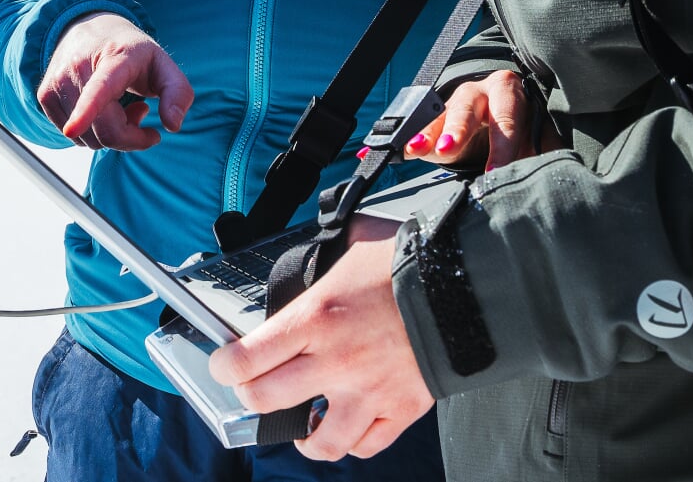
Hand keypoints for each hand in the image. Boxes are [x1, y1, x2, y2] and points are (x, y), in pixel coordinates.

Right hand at [37, 12, 193, 151]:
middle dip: (131, 138)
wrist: (89, 28)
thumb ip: (178, 93)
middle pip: (103, 129)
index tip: (72, 128)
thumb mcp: (163, 64)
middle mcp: (78, 67)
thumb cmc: (131, 52)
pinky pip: (72, 137)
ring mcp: (57, 81)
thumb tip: (172, 126)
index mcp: (113, 59)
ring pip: (87, 138)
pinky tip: (101, 110)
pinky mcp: (45, 95)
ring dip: (111, 135)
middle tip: (143, 115)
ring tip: (121, 107)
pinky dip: (91, 133)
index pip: (100, 89)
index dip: (86, 111)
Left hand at [208, 215, 434, 459]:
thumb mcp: (349, 247)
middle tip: (255, 389)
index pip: (245, 360)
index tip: (224, 366)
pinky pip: (366, 445)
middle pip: (264, 402)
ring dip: (301, 436)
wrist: (468, 281)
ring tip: (299, 425)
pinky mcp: (402, 409)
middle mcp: (336, 361)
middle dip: (251, 398)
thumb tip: (301, 261)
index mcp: (315, 317)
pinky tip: (344, 426)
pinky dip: (351, 442)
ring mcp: (369, 391)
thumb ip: (317, 261)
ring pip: (317, 442)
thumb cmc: (408, 260)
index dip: (223, 368)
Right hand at [403, 70, 555, 170]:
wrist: (503, 116)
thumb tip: (554, 172)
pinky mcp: (434, 124)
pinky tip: (393, 151)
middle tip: (449, 149)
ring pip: (437, 118)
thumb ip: (544, 151)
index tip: (494, 173)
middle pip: (465, 108)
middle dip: (457, 129)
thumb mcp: (537, 136)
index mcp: (507, 91)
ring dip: (427, 135)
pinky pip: (419, 131)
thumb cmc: (522, 128)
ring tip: (415, 149)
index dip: (501, 147)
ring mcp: (451, 106)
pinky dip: (408, 141)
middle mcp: (476, 93)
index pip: (506, 118)